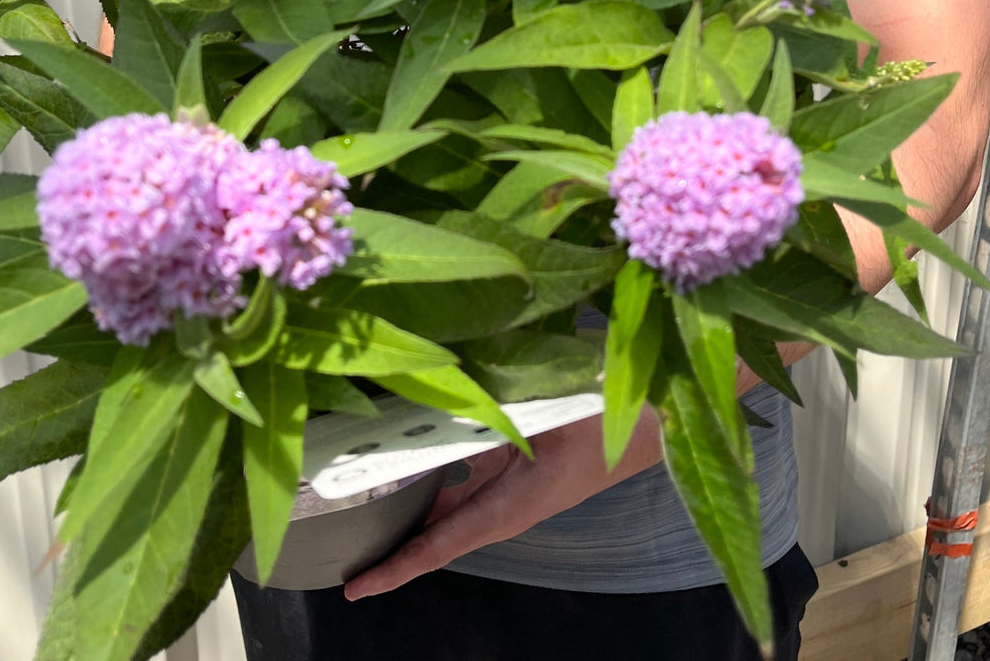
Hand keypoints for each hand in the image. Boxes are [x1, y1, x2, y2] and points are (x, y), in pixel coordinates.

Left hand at [343, 408, 663, 599]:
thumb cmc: (604, 423)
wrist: (648, 423)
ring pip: (446, 501)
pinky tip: (407, 449)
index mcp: (508, 507)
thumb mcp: (545, 417)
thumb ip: (495, 414)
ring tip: (359, 494)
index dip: (396, 569)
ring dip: (407, 502)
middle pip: (434, 530)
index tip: (356, 588)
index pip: (440, 546)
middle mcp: (502, 505)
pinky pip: (464, 475)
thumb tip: (444, 401)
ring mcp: (507, 488)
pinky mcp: (513, 468)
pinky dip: (433, 470)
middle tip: (340, 539)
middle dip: (389, 538)